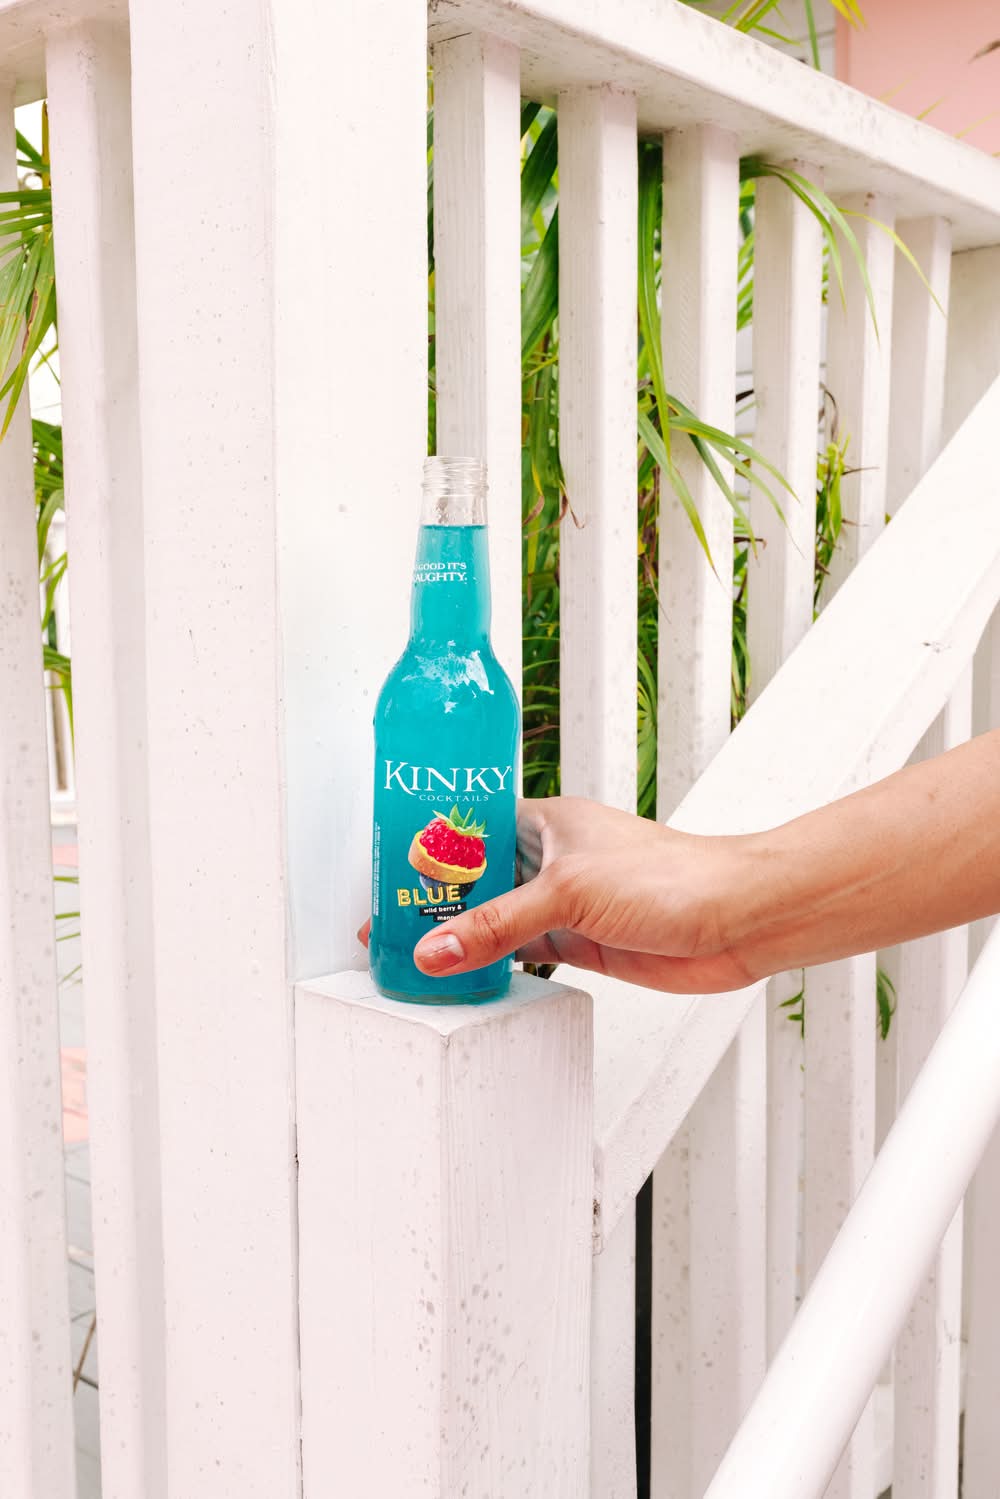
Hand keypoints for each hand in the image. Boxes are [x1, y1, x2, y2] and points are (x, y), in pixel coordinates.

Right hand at [402, 797, 764, 993]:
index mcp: (547, 822)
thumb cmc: (671, 877)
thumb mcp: (567, 894)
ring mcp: (567, 903)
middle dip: (437, 900)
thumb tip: (436, 949)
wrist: (737, 918)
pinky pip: (523, 952)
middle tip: (386, 923)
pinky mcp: (583, 942)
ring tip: (412, 953)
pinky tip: (464, 975)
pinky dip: (494, 964)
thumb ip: (497, 925)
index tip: (388, 873)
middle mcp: (554, 859)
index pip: (471, 831)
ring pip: (499, 919)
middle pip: (479, 879)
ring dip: (463, 936)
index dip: (429, 851)